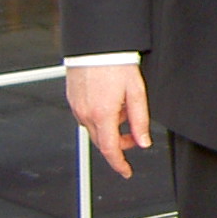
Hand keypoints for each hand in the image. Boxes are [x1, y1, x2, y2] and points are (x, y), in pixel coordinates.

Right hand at [67, 64, 151, 178]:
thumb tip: (144, 142)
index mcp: (102, 114)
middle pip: (102, 141)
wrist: (97, 46)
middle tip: (135, 134)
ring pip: (95, 129)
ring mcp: (77, 107)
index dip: (119, 164)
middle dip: (119, 143)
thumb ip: (140, 120)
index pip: (110, 149)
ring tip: (123, 107)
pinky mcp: (73, 100)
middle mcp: (86, 113)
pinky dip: (101, 117)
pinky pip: (87, 117)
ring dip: (111, 126)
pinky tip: (110, 101)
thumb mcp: (137, 93)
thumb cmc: (116, 64)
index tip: (126, 171)